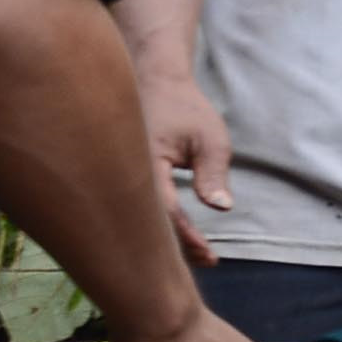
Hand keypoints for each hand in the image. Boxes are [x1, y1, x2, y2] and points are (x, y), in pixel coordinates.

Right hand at [142, 66, 232, 260]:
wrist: (155, 81)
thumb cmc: (184, 107)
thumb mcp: (209, 138)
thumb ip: (213, 173)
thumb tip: (221, 208)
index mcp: (144, 161)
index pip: (163, 209)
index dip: (185, 235)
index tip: (209, 255)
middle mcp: (125, 170)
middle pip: (146, 221)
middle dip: (176, 246)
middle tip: (208, 261)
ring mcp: (120, 173)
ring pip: (141, 216)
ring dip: (167, 238)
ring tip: (200, 254)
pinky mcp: (123, 175)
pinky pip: (138, 204)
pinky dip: (159, 222)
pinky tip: (180, 236)